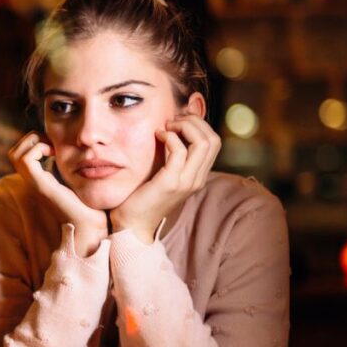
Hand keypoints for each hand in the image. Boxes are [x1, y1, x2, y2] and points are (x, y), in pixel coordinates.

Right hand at [8, 131, 106, 256]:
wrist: (90, 224)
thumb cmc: (88, 205)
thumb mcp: (76, 181)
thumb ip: (70, 170)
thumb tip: (79, 154)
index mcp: (39, 180)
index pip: (21, 155)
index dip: (34, 143)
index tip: (54, 146)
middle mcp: (33, 182)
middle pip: (14, 153)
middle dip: (31, 140)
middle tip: (51, 144)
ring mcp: (35, 184)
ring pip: (15, 154)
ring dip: (33, 143)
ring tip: (51, 148)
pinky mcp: (40, 186)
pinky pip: (26, 160)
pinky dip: (38, 149)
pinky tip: (54, 154)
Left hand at [110, 115, 220, 243]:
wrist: (133, 225)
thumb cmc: (143, 197)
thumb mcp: (164, 174)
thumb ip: (172, 156)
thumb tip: (172, 129)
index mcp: (198, 176)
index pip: (214, 142)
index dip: (199, 124)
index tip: (178, 120)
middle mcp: (197, 179)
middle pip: (213, 139)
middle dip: (194, 122)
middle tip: (173, 120)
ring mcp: (186, 182)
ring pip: (203, 142)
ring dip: (184, 126)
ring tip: (166, 127)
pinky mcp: (171, 182)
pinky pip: (179, 150)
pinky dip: (169, 137)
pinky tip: (158, 136)